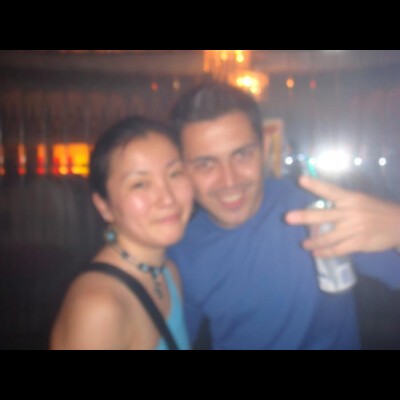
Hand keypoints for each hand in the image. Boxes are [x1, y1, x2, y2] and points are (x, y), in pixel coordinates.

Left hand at [285, 176, 399, 256]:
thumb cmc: (375, 210)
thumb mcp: (360, 200)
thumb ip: (341, 202)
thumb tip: (317, 203)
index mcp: (351, 198)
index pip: (330, 190)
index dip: (316, 185)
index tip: (301, 180)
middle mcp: (351, 212)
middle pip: (323, 215)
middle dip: (305, 217)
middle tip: (287, 218)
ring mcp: (354, 229)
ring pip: (328, 237)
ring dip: (313, 241)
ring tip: (303, 244)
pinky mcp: (359, 243)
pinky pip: (338, 249)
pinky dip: (325, 252)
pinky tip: (316, 253)